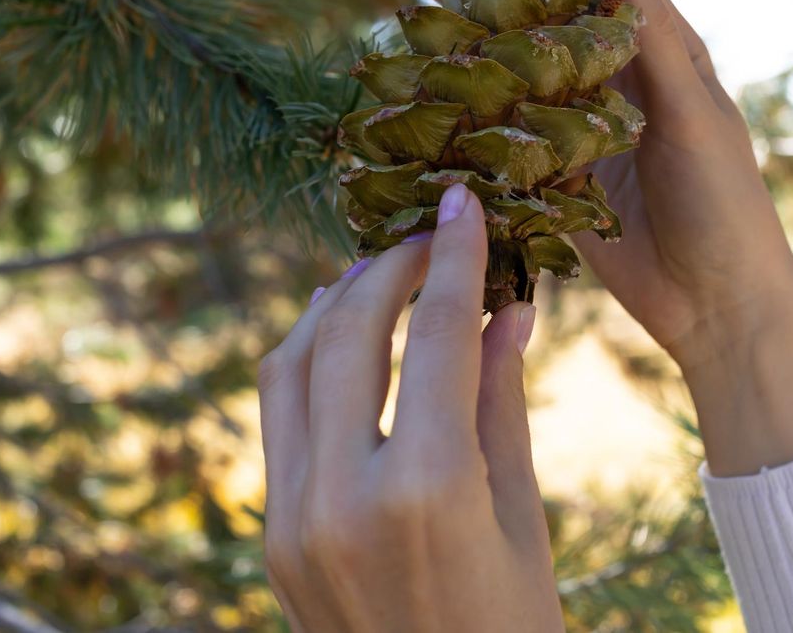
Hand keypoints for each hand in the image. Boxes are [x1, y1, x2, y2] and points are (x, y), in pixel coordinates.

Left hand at [258, 184, 562, 632]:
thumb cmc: (510, 627)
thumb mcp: (520, 513)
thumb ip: (501, 397)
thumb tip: (509, 305)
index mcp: (427, 492)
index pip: (437, 335)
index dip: (453, 256)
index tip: (462, 202)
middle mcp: (342, 497)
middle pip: (350, 332)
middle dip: (389, 266)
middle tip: (425, 235)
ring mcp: (293, 516)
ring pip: (291, 363)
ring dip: (335, 303)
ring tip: (378, 271)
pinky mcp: (272, 531)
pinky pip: (277, 415)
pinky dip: (305, 358)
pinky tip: (341, 334)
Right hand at [434, 0, 792, 366]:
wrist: (713, 299)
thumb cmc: (722, 203)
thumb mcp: (693, 116)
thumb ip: (656, 39)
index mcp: (657, 53)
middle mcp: (612, 81)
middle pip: (550, 10)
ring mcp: (577, 128)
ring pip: (518, 66)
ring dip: (476, 32)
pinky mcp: (552, 175)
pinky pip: (507, 132)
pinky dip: (472, 108)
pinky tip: (432, 86)